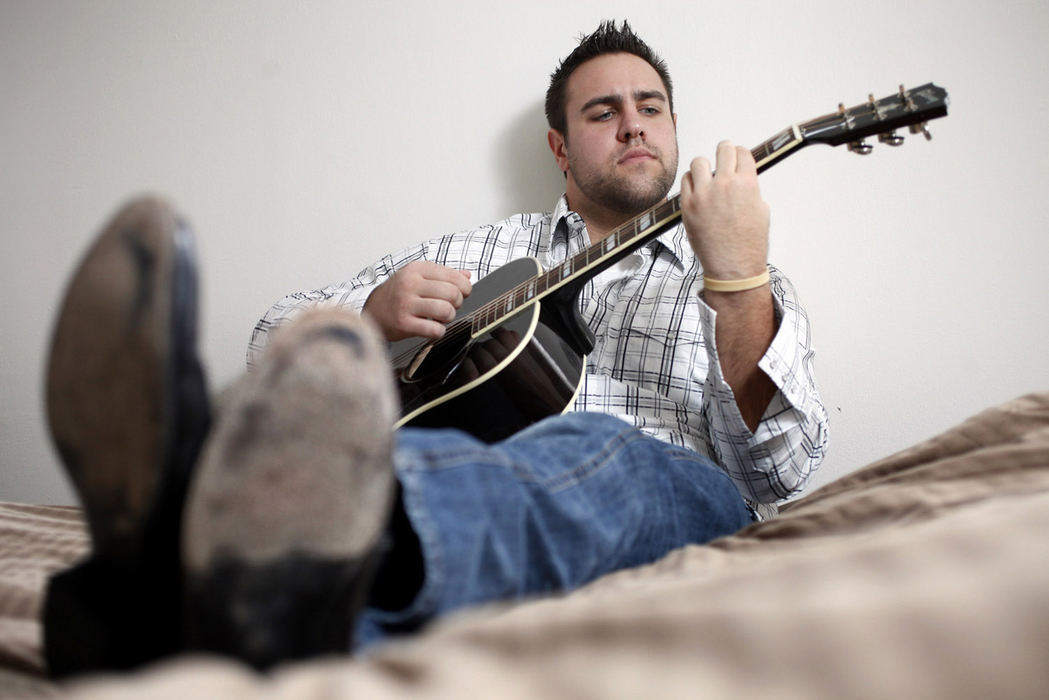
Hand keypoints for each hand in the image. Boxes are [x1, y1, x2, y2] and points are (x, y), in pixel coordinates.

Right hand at [363, 261, 471, 340]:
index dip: (464, 288)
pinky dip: (439, 331)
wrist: (373, 310)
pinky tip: (433, 328)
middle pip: (453, 294)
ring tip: (441, 317)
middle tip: (449, 306)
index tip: (461, 293)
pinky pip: (435, 330)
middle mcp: (410, 284)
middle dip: (457, 303)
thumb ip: (443, 274)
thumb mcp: (418, 276)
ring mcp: (405, 304)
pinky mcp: (403, 324)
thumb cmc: (399, 293)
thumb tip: (467, 276)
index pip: (454, 277)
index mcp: (416, 269)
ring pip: (446, 311)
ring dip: (449, 317)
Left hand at [679, 141, 769, 279]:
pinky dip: (691, 182)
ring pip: (699, 161)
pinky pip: (685, 181)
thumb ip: (750, 189)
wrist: (733, 267)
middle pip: (723, 149)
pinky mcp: (687, 205)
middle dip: (725, 153)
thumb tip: (742, 179)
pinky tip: (697, 189)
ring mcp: (704, 194)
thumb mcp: (761, 211)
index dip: (740, 155)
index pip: (742, 153)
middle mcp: (725, 185)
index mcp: (747, 184)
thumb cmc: (749, 244)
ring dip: (705, 167)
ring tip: (708, 177)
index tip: (737, 158)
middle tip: (724, 161)